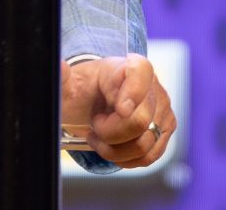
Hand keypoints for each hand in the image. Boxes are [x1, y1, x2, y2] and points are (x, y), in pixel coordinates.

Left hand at [59, 53, 174, 168]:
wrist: (97, 103)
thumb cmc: (85, 90)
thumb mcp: (70, 84)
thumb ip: (63, 78)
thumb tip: (60, 67)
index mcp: (131, 66)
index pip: (141, 73)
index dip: (133, 93)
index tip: (119, 110)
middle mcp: (154, 86)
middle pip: (140, 121)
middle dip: (109, 131)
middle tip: (96, 124)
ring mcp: (163, 110)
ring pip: (143, 144)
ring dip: (114, 149)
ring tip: (101, 136)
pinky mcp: (165, 131)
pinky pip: (148, 157)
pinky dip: (125, 159)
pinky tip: (113, 147)